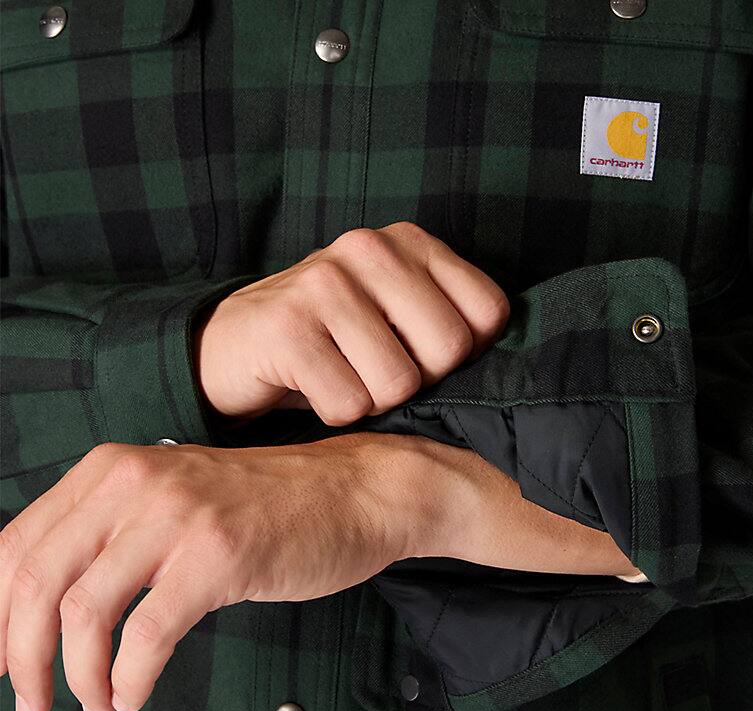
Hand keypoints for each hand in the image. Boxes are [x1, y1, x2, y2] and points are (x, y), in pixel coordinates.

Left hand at [0, 435, 420, 710]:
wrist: (352, 491)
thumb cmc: (267, 506)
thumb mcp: (177, 499)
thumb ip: (114, 533)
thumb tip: (41, 609)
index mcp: (115, 468)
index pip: (18, 543)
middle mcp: (138, 482)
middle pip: (36, 581)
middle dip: (21, 658)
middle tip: (31, 704)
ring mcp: (181, 516)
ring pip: (82, 611)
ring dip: (75, 676)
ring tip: (92, 705)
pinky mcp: (220, 555)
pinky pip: (147, 633)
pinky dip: (128, 677)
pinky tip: (132, 693)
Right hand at [194, 221, 509, 422]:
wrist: (235, 343)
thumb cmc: (331, 337)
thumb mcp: (394, 311)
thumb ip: (446, 319)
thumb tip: (505, 367)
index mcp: (409, 242)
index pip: (488, 313)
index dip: (461, 354)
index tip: (419, 353)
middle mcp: (369, 250)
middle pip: (448, 350)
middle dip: (416, 382)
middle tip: (374, 369)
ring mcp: (326, 285)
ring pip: (397, 385)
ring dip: (370, 401)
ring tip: (340, 374)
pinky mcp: (288, 328)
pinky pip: (348, 404)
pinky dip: (334, 413)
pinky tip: (310, 385)